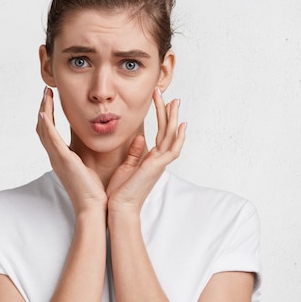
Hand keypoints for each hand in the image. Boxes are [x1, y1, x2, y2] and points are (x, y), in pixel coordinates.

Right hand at [36, 87, 107, 214]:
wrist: (94, 208)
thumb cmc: (95, 191)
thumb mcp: (92, 165)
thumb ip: (94, 150)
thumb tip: (100, 135)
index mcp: (62, 157)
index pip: (50, 131)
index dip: (48, 113)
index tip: (51, 98)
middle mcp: (56, 156)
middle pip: (42, 127)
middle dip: (42, 108)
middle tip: (45, 91)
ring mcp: (57, 158)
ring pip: (44, 130)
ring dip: (43, 110)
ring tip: (46, 94)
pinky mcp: (64, 160)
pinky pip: (51, 139)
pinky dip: (47, 125)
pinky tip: (45, 112)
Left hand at [107, 89, 185, 214]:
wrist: (119, 208)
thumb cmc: (121, 191)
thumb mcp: (127, 166)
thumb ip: (135, 152)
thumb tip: (140, 137)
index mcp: (152, 159)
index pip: (160, 133)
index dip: (161, 116)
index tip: (159, 100)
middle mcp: (159, 160)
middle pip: (167, 130)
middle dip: (168, 111)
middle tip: (167, 93)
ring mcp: (160, 163)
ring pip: (171, 135)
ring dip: (173, 118)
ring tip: (174, 100)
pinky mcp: (158, 167)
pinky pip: (172, 149)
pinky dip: (178, 137)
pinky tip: (181, 124)